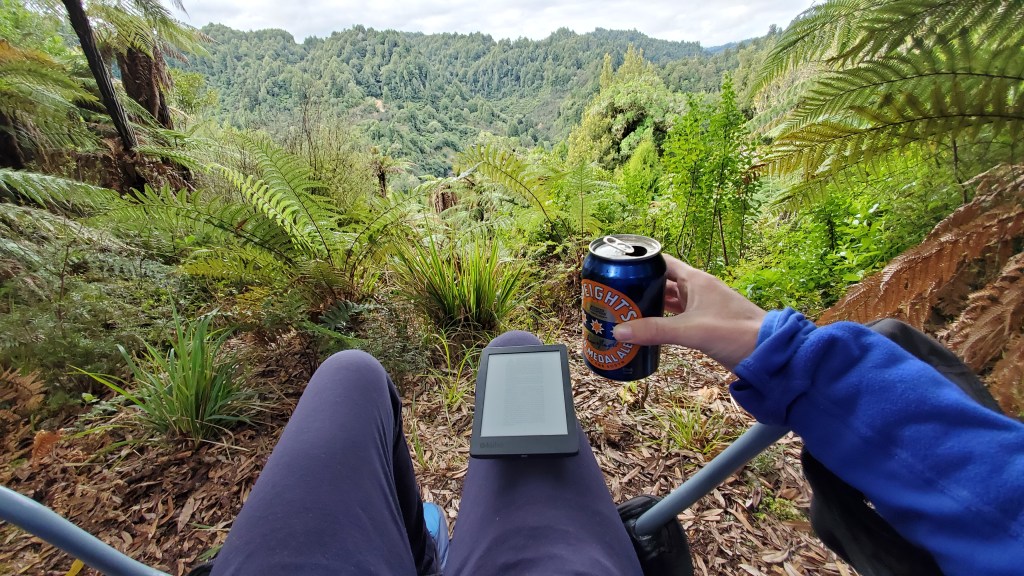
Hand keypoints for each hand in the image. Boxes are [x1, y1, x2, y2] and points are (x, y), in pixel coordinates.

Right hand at [612, 255, 766, 371]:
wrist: (768, 352)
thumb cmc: (736, 332)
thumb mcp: (691, 331)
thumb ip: (655, 330)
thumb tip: (619, 331)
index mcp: (696, 280)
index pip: (663, 262)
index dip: (642, 263)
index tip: (619, 269)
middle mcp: (698, 289)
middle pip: (663, 282)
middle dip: (641, 287)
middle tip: (616, 295)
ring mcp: (703, 306)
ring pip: (670, 300)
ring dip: (651, 304)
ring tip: (627, 311)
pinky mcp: (705, 323)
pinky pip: (678, 316)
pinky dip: (663, 319)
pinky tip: (650, 327)